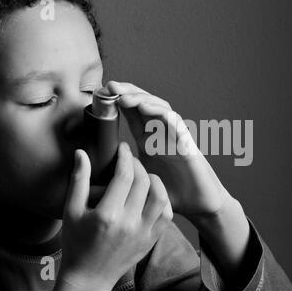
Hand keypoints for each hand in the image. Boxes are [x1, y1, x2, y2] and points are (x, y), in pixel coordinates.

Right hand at [56, 142, 172, 290]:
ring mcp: (144, 233)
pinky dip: (163, 201)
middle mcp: (129, 223)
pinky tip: (152, 195)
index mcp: (108, 215)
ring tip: (143, 176)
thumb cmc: (76, 243)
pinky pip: (166, 215)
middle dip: (138, 165)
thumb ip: (79, 180)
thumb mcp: (71, 211)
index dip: (125, 157)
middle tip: (129, 161)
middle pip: (144, 182)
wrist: (89, 276)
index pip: (125, 176)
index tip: (122, 148)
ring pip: (161, 197)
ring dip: (154, 181)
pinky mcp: (151, 240)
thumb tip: (82, 154)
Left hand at [103, 81, 233, 221]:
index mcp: (148, 139)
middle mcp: (161, 134)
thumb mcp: (139, 179)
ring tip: (124, 96)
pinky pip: (175, 122)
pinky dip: (161, 113)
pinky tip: (146, 108)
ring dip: (142, 99)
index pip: (133, 113)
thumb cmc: (170, 192)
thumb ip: (122, 170)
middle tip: (110, 86)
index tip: (100, 93)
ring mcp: (174, 136)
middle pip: (145, 104)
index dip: (118, 99)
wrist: (197, 204)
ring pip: (159, 108)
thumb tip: (95, 172)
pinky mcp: (186, 143)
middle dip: (128, 92)